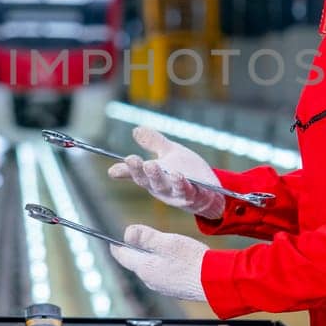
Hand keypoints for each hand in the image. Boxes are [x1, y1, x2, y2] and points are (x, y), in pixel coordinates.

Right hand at [106, 126, 225, 219]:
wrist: (209, 190)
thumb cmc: (187, 171)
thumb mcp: (169, 152)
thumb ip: (153, 142)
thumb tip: (136, 130)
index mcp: (152, 178)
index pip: (136, 174)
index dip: (125, 170)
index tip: (115, 165)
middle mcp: (161, 188)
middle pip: (146, 180)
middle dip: (138, 170)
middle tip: (131, 159)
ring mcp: (175, 193)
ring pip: (164, 186)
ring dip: (156, 176)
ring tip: (150, 165)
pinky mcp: (192, 195)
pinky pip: (186, 190)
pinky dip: (180, 183)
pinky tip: (177, 174)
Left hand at [110, 224, 207, 302]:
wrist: (214, 281)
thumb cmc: (192, 261)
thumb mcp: (166, 242)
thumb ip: (145, 237)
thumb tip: (127, 233)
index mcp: (144, 268)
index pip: (122, 256)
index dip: (116, 246)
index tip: (112, 241)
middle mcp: (150, 281)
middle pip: (136, 262)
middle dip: (137, 249)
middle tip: (142, 237)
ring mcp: (163, 287)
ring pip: (151, 268)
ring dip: (153, 257)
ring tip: (163, 246)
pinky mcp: (175, 289)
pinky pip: (163, 274)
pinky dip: (164, 264)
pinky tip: (177, 259)